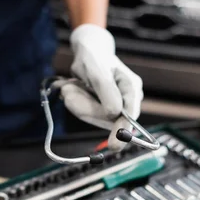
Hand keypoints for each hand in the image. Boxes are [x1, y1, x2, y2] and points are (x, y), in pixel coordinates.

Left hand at [62, 24, 142, 150]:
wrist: (87, 53)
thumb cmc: (94, 58)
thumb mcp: (97, 71)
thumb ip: (106, 92)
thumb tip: (115, 114)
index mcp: (131, 87)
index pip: (130, 114)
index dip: (122, 130)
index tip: (114, 145)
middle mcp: (127, 99)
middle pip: (108, 119)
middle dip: (86, 108)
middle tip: (67, 90)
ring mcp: (116, 107)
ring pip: (94, 117)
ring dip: (78, 104)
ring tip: (70, 87)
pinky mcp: (103, 111)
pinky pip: (88, 115)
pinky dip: (77, 104)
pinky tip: (74, 91)